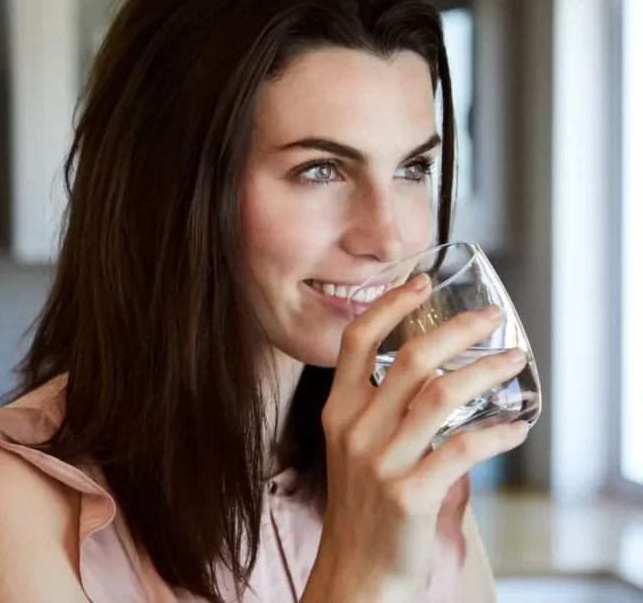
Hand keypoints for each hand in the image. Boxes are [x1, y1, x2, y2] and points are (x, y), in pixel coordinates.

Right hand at [302, 275, 528, 602]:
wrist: (356, 570)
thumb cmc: (363, 507)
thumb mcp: (353, 449)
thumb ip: (381, 411)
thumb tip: (438, 375)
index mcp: (338, 412)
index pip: (356, 342)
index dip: (390, 306)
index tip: (421, 283)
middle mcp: (355, 430)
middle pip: (410, 359)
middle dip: (458, 330)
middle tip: (491, 318)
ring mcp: (380, 462)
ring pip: (441, 396)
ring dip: (486, 371)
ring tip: (514, 361)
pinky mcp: (409, 494)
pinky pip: (463, 449)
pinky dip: (497, 433)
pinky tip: (515, 427)